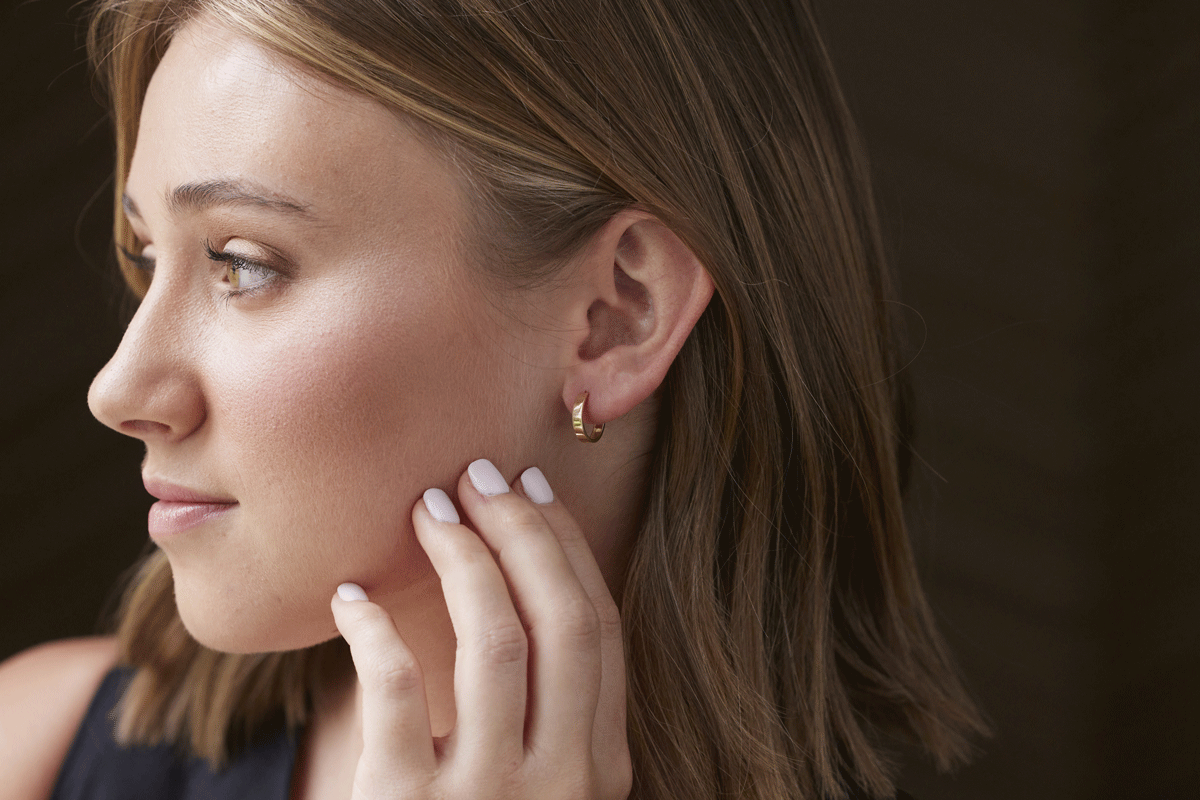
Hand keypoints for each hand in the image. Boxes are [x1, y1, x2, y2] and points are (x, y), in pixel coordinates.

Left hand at [330, 459, 631, 799]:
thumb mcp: (538, 788)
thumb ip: (548, 714)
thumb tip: (524, 578)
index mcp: (601, 769)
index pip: (599, 628)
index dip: (566, 547)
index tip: (532, 488)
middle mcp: (564, 781)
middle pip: (562, 620)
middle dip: (523, 531)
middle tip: (477, 475)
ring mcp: (491, 799)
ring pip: (495, 640)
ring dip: (463, 558)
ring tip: (426, 509)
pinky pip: (396, 693)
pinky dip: (373, 632)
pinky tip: (351, 598)